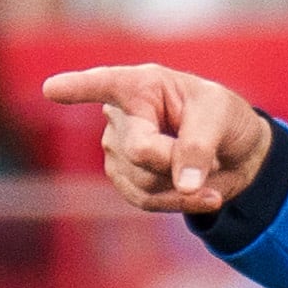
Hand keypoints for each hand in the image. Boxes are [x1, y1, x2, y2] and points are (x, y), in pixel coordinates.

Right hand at [40, 63, 274, 215]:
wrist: (234, 153)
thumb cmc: (224, 118)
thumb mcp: (220, 117)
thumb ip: (198, 145)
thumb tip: (184, 185)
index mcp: (141, 85)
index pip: (104, 85)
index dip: (78, 88)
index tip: (52, 89)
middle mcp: (121, 115)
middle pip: (138, 151)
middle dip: (178, 161)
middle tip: (211, 154)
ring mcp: (117, 150)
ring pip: (142, 181)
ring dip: (183, 186)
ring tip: (207, 171)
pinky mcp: (126, 180)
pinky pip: (146, 201)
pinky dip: (181, 203)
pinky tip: (206, 196)